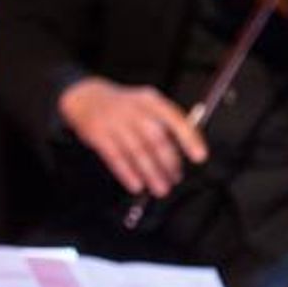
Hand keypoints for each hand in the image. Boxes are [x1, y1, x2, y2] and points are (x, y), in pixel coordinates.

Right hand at [58, 76, 207, 197]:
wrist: (87, 97)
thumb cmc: (125, 106)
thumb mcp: (147, 104)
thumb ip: (167, 124)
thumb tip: (189, 151)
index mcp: (150, 100)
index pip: (175, 118)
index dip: (190, 139)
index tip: (200, 157)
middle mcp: (133, 109)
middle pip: (156, 138)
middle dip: (169, 163)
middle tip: (175, 179)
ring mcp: (114, 121)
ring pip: (137, 151)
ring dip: (151, 173)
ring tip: (160, 188)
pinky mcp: (98, 134)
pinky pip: (116, 158)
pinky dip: (127, 174)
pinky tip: (136, 185)